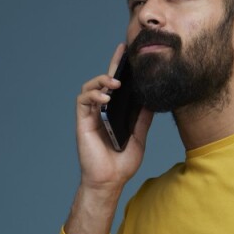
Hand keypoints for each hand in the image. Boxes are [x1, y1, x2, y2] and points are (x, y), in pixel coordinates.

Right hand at [75, 42, 153, 191]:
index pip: (118, 88)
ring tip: (115, 83)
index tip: (130, 54)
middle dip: (113, 65)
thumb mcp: (138, 138)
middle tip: (123, 51)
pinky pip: (83, 102)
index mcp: (115, 113)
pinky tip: (105, 99)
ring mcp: (91, 116)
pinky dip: (93, 96)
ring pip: (90, 88)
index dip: (122, 70)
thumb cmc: (122, 164)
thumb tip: (151, 100)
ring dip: (101, 81)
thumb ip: (142, 119)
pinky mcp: (82, 122)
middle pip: (104, 83)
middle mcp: (101, 112)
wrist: (109, 182)